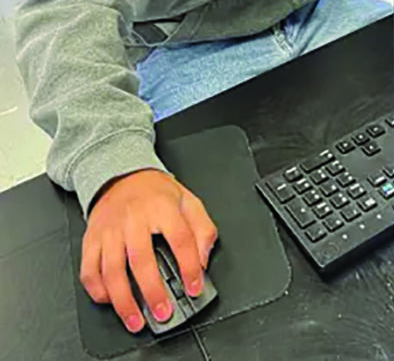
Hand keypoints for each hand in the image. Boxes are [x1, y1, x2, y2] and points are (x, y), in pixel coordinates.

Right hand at [80, 169, 217, 332]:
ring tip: (135, 319)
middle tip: (163, 311)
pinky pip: (89, 270)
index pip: (180, 239)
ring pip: (112, 270)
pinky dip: (98, 291)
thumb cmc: (155, 193)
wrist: (122, 176)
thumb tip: (203, 258)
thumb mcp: (188, 201)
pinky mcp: (91, 240)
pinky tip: (110, 300)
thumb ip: (202, 228)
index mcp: (162, 207)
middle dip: (153, 291)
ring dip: (123, 300)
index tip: (195, 286)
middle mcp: (133, 219)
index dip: (189, 266)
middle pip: (142, 259)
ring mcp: (110, 230)